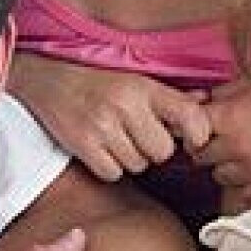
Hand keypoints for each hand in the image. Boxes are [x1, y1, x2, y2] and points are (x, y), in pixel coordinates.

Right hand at [9, 55, 210, 182]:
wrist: (45, 77)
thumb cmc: (96, 78)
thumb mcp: (135, 77)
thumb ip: (170, 94)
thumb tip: (205, 102)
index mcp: (143, 86)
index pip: (189, 115)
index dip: (198, 133)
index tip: (193, 139)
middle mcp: (125, 106)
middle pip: (163, 151)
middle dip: (154, 147)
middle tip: (138, 134)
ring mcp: (102, 127)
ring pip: (138, 165)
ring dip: (131, 157)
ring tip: (116, 137)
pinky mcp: (82, 145)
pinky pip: (113, 173)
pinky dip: (110, 166)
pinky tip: (102, 148)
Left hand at [193, 59, 250, 207]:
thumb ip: (221, 94)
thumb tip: (198, 104)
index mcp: (231, 116)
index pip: (189, 131)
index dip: (193, 128)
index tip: (200, 128)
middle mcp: (238, 146)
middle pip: (199, 157)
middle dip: (207, 147)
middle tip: (221, 140)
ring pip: (219, 177)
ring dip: (225, 167)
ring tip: (243, 154)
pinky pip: (242, 197)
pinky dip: (244, 186)